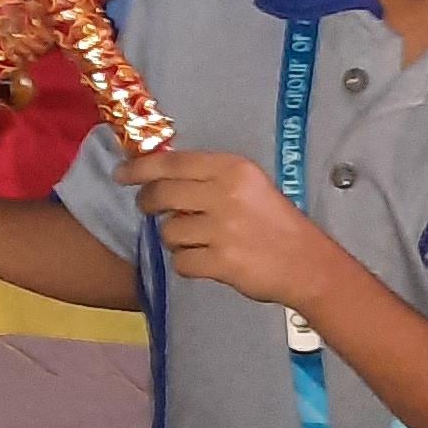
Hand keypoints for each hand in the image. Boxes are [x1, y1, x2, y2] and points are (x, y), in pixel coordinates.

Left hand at [123, 148, 320, 305]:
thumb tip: (160, 176)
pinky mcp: (221, 261)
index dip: (140, 168)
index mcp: (232, 168)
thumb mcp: (249, 185)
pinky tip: (208, 260)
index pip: (172, 163)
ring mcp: (222, 229)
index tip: (121, 174)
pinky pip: (181, 262)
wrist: (306, 263)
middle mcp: (225, 194)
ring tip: (199, 241)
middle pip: (162, 194)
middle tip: (150, 209)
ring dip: (176, 239)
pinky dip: (189, 264)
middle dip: (148, 203)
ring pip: (169, 232)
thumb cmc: (275, 221)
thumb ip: (209, 178)